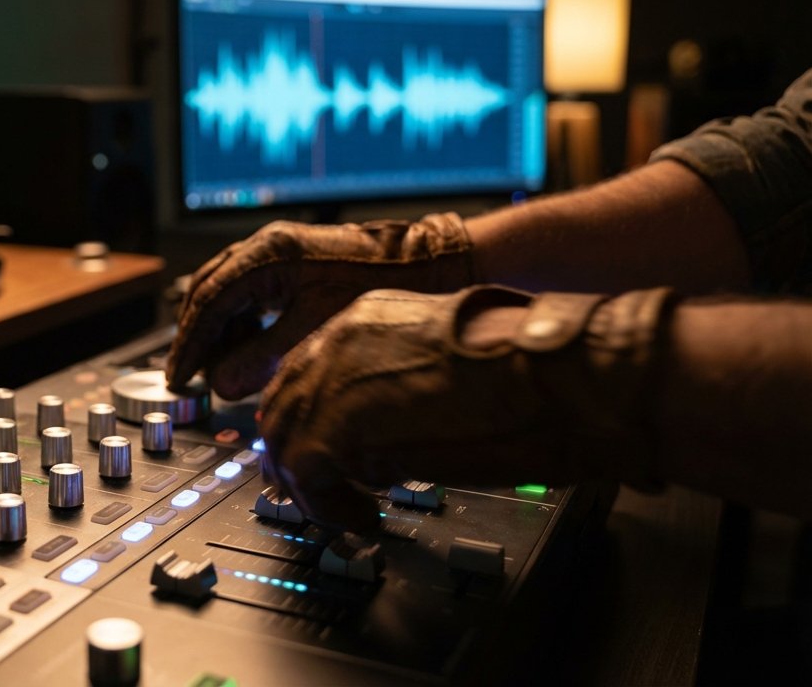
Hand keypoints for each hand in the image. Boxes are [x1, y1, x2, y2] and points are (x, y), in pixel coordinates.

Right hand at [165, 214, 473, 398]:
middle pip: (208, 291)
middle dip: (197, 335)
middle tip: (190, 373)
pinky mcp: (291, 260)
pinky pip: (248, 289)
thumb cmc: (376, 287)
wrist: (424, 261)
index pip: (209, 302)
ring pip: (225, 289)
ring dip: (220, 328)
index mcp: (267, 255)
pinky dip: (242, 320)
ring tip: (227, 364)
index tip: (179, 376)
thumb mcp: (314, 330)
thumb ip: (262, 359)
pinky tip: (254, 344)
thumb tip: (222, 385)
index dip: (190, 344)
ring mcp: (277, 250)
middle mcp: (265, 246)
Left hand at [259, 285, 674, 531]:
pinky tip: (364, 518)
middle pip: (282, 400)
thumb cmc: (531, 370)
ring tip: (349, 510)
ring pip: (283, 438)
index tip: (321, 451)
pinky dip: (327, 506)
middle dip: (295, 451)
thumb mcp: (449, 365)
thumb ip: (403, 387)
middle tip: (320, 491)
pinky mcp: (331, 427)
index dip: (311, 415)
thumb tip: (388, 432)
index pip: (308, 367)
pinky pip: (304, 477)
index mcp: (368, 317)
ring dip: (312, 483)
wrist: (553, 375)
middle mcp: (338, 339)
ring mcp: (328, 380)